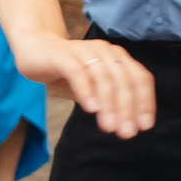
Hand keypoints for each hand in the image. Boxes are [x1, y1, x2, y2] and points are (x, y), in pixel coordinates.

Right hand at [14, 32, 155, 139]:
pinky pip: (77, 72)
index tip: (144, 126)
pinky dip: (86, 90)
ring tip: (108, 126)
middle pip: (123, 79)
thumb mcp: (92, 89)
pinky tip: (90, 109)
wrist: (35, 49)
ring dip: (108, 103)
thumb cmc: (67, 71)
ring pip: (103, 76)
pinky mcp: (62, 55)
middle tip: (125, 132)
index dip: (145, 102)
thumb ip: (107, 102)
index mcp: (116, 58)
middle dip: (127, 108)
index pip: (139, 78)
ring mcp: (84, 51)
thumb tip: (126, 125)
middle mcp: (104, 51)